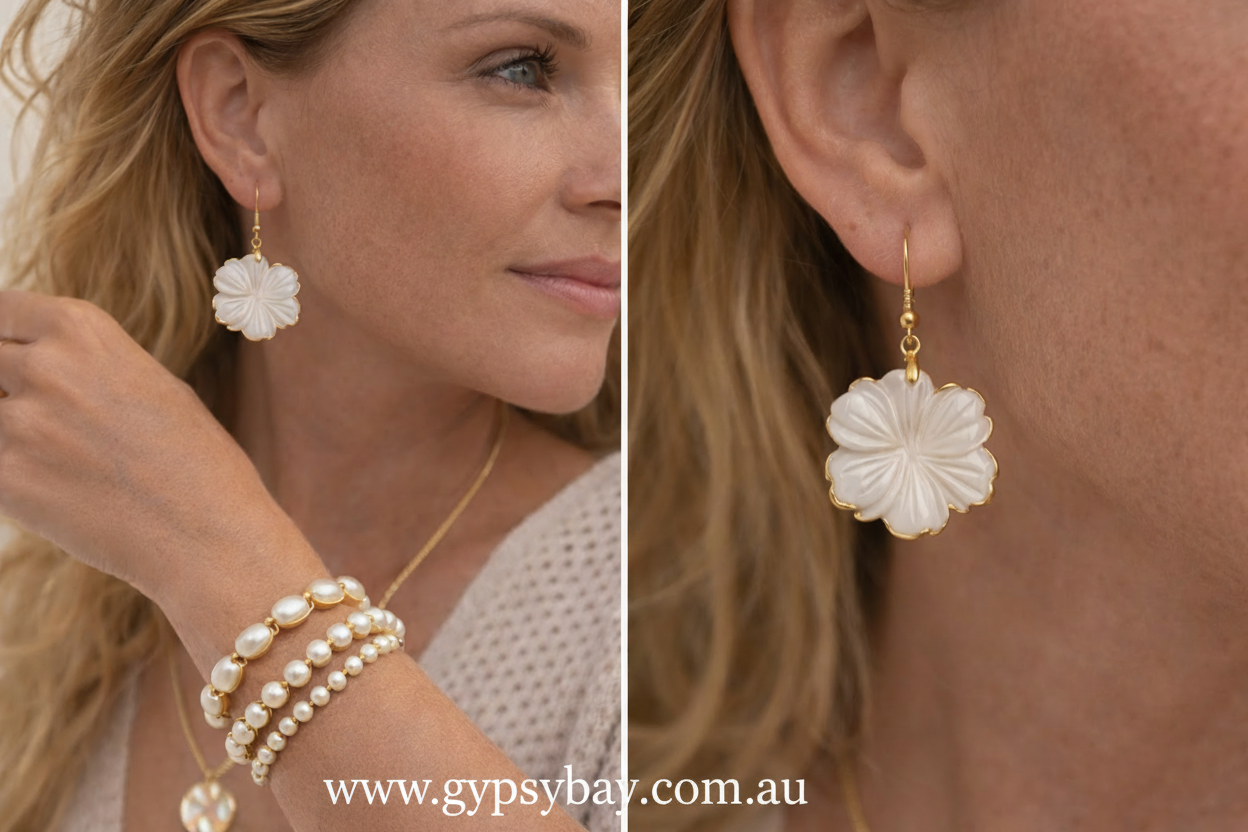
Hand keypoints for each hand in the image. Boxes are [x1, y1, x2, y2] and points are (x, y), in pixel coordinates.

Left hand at [0, 290, 291, 600]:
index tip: (9, 358)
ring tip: (52, 456)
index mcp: (83, 330)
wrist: (210, 535)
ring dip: (8, 431)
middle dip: (3, 386)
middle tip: (35, 415)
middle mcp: (46, 366)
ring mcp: (19, 424)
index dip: (3, 337)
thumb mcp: (153, 386)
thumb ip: (90, 368)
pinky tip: (53, 491)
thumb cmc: (198, 463)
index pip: (0, 308)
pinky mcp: (4, 480)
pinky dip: (10, 474)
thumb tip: (43, 370)